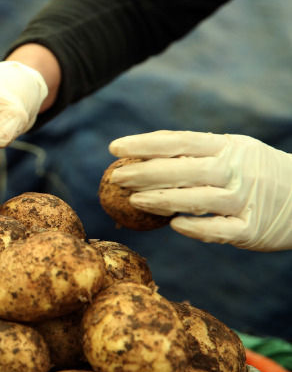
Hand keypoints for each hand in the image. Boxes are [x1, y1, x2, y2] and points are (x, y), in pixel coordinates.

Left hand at [108, 130, 291, 250]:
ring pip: (200, 199)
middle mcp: (237, 170)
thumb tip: (140, 157)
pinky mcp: (253, 229)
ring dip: (163, 199)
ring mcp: (247, 200)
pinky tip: (173, 225)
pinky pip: (221, 230)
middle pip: (185, 169)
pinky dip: (197, 228)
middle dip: (146, 172)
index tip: (113, 148)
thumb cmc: (257, 172)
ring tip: (133, 200)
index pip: (179, 141)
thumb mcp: (234, 152)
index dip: (145, 144)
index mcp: (228, 147)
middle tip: (116, 177)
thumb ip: (195, 154)